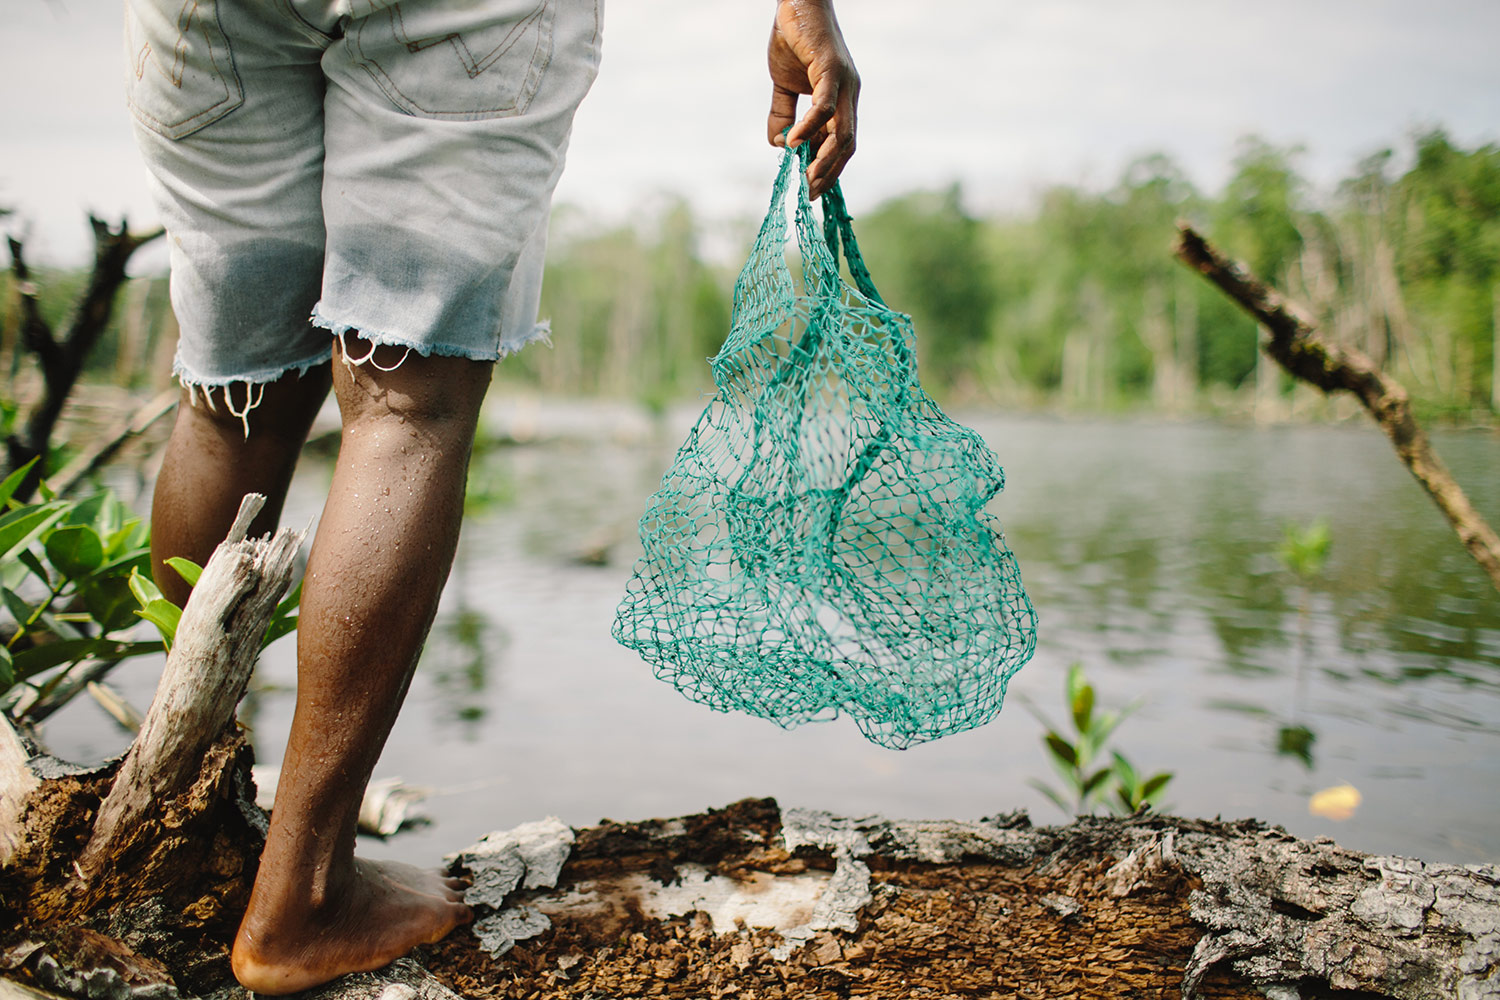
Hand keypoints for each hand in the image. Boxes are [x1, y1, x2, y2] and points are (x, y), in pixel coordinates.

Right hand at [767, 0, 858, 198]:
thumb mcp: (784, 84)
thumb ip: (783, 114)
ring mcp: (843, 82)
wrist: (796, 0)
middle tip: (811, 194)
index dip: (829, 168)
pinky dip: (810, 128)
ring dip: (825, 159)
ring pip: (842, 132)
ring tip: (807, 178)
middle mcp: (849, 93)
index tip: (812, 191)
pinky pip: (825, 107)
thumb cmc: (793, 39)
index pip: (841, 142)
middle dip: (830, 173)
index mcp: (842, 99)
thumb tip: (777, 145)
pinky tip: (793, 142)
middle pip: (847, 144)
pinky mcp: (831, 69)